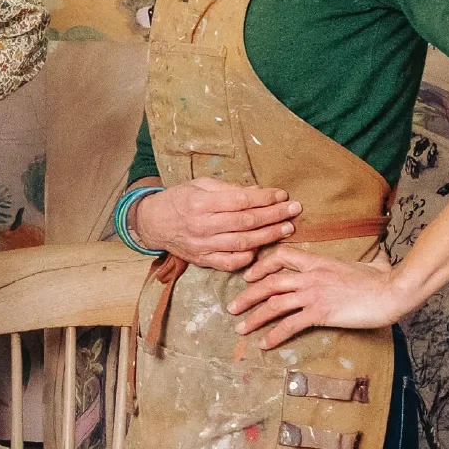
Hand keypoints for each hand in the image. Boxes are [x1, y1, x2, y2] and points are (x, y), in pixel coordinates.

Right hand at [135, 179, 299, 272]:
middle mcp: (202, 225)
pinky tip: (262, 249)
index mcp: (201, 202)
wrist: (154, 223)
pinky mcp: (202, 260)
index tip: (283, 195)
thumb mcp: (200, 185)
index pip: (241, 201)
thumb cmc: (179, 199)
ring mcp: (203, 246)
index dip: (265, 198)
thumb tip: (258, 192)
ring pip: (242, 244)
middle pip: (246, 222)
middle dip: (274, 216)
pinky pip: (230, 263)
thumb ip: (228, 189)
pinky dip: (248, 258)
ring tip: (287, 229)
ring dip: (268, 237)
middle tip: (294, 211)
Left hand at [227, 245, 404, 347]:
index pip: (281, 256)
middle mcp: (311, 276)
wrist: (393, 291)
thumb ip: (367, 260)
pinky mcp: (321, 312)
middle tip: (232, 307)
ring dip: (254, 317)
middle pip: (269, 282)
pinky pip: (290, 324)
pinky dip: (274, 335)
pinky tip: (264, 344)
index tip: (249, 276)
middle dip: (247, 295)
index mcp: (318, 261)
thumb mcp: (370, 263)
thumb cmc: (383, 279)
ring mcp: (314, 293)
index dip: (261, 265)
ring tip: (240, 328)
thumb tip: (378, 258)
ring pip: (274, 304)